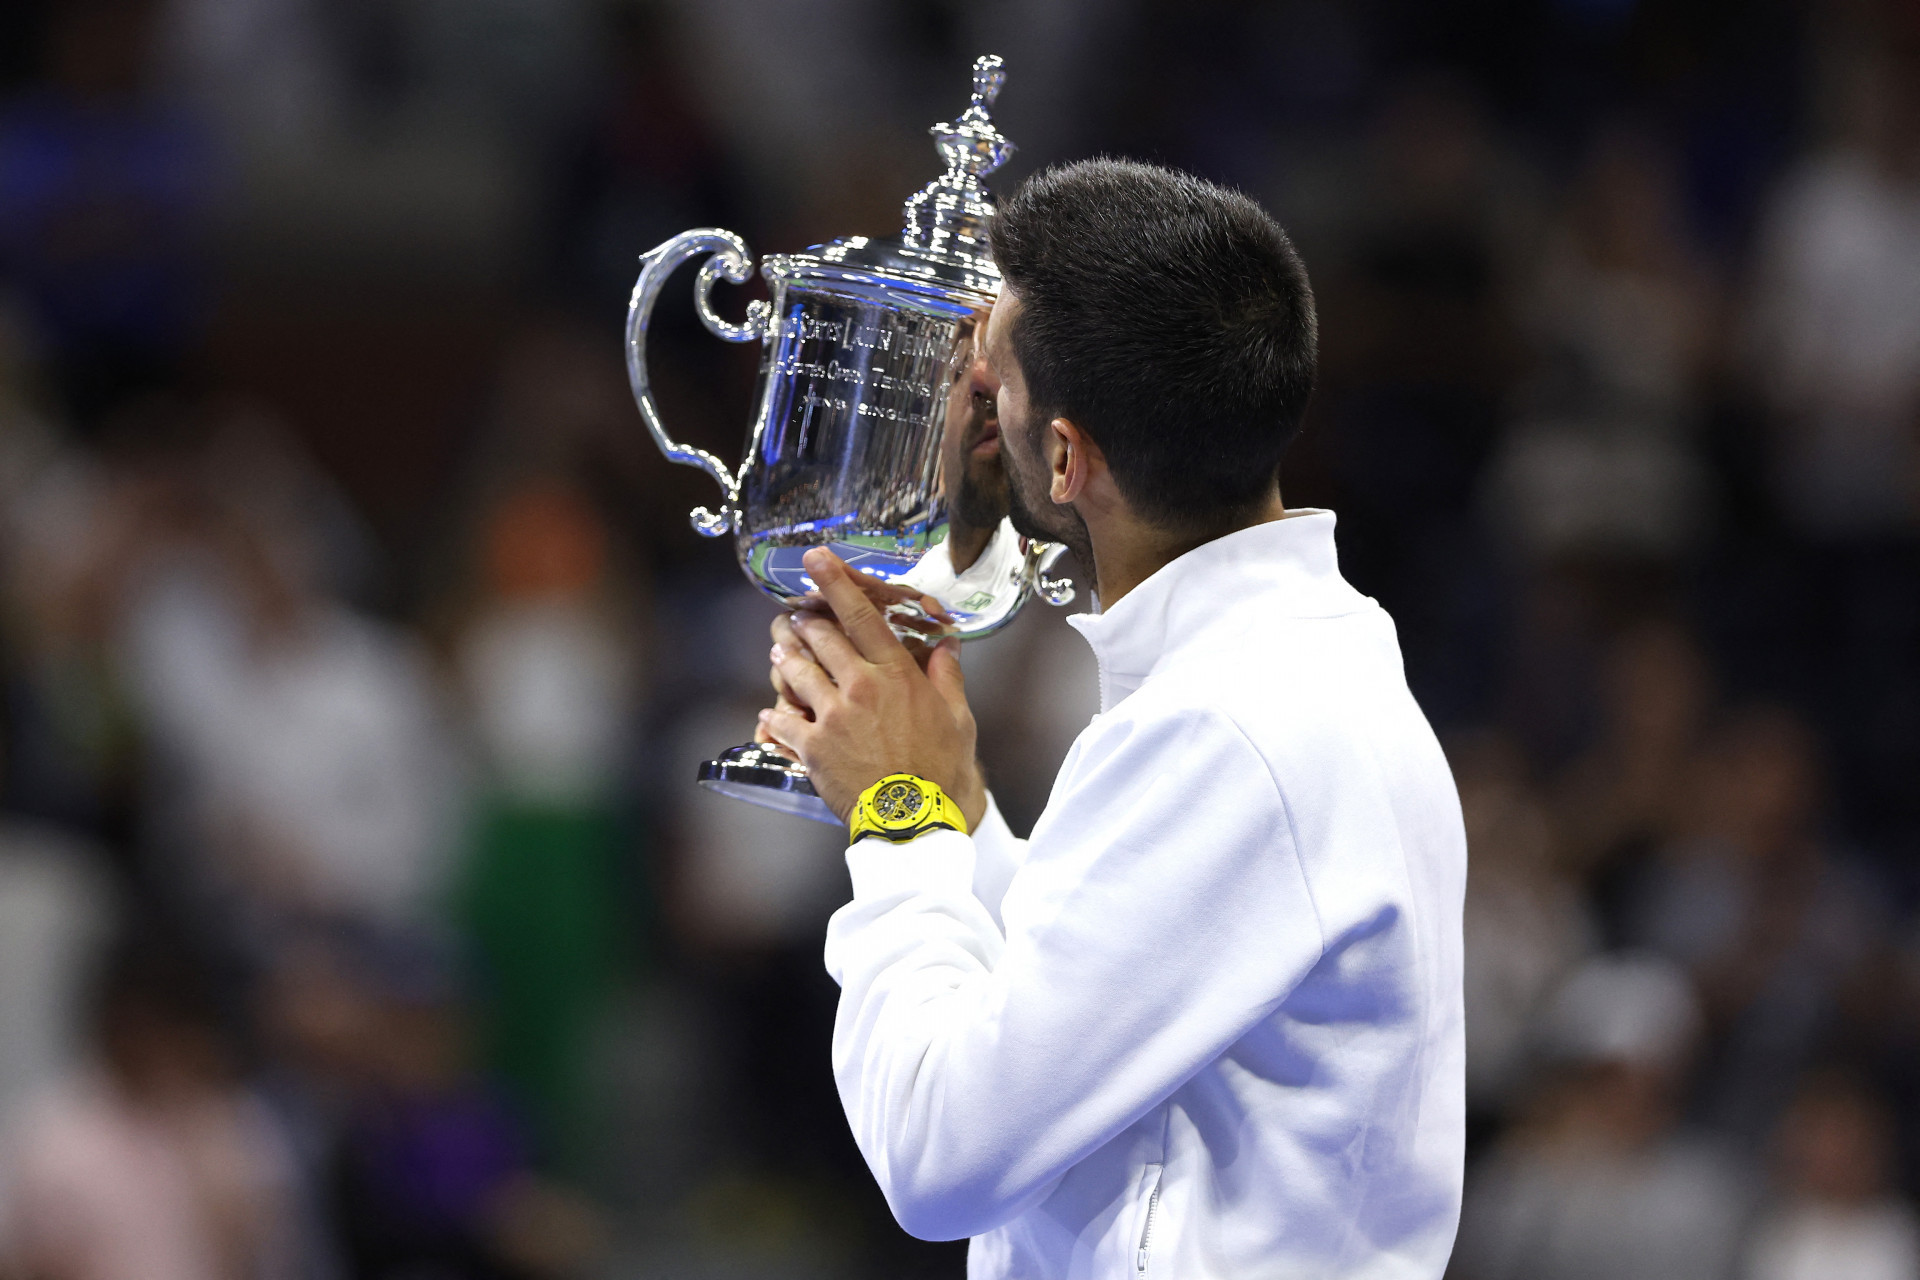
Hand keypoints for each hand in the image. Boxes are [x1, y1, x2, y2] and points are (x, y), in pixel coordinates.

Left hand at [759, 548, 985, 827]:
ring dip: (786, 655)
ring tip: (780, 648)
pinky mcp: (812, 746)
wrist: (914, 818)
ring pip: (797, 670)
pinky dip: (773, 715)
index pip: (862, 615)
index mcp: (896, 674)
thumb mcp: (958, 718)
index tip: (816, 559)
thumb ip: (947, 677)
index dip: (836, 582)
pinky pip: (782, 720)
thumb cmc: (941, 770)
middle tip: (797, 613)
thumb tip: (948, 645)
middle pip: (822, 636)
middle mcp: (860, 686)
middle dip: (805, 619)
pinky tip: (769, 713)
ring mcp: (832, 715)